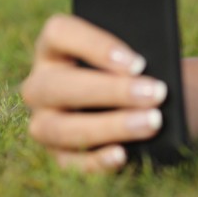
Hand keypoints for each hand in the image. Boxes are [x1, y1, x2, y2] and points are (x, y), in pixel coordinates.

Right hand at [21, 14, 168, 172]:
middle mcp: (40, 83)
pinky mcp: (57, 154)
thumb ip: (141, 56)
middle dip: (111, 91)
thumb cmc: (141, 70)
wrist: (150, 105)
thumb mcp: (142, 56)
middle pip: (59, 85)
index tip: (139, 62)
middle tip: (156, 93)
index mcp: (55, 47)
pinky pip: (69, 163)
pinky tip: (123, 155)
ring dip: (109, 126)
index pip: (60, 33)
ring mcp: (43, 121)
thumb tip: (154, 69)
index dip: (97, 46)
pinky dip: (96, 161)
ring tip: (152, 123)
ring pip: (60, 127)